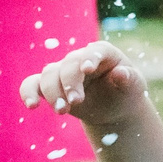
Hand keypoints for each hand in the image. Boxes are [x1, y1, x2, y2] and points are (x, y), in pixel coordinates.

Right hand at [20, 40, 147, 125]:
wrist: (113, 108)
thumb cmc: (126, 93)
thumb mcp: (134, 88)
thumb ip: (129, 79)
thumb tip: (121, 73)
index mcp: (104, 53)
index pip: (95, 51)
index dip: (89, 58)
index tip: (87, 70)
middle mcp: (80, 58)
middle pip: (68, 64)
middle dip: (70, 83)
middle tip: (76, 102)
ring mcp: (63, 70)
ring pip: (49, 74)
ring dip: (52, 92)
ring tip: (63, 111)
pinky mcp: (49, 85)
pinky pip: (32, 84)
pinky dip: (28, 92)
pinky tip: (32, 105)